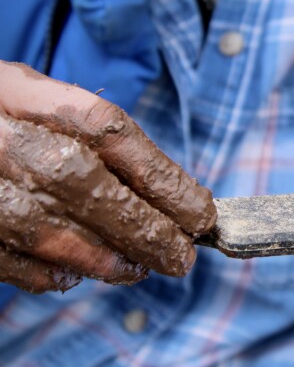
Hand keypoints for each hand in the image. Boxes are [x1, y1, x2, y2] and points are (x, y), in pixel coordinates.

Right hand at [0, 61, 215, 292]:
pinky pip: (10, 260)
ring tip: (139, 268)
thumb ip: (88, 132)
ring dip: (106, 259)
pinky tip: (78, 272)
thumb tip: (167, 188)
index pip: (110, 132)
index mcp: (22, 94)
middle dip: (145, 229)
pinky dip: (51, 272)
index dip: (163, 179)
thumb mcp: (30, 96)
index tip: (201, 213)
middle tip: (180, 256)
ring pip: (49, 234)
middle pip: (86, 185)